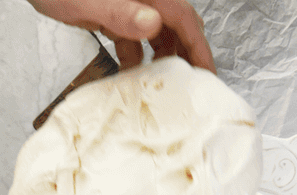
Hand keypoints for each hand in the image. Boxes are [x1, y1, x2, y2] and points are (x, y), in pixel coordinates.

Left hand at [26, 0, 215, 73]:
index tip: (208, 74)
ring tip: (165, 84)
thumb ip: (121, 12)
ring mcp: (128, 4)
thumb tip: (153, 22)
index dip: (199, 48)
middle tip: (193, 85)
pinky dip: (138, 56)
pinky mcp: (112, 12)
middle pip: (176, 25)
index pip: (184, 20)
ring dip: (163, 58)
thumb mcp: (88, 1)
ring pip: (158, 32)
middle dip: (187, 55)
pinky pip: (134, 36)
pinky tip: (134, 74)